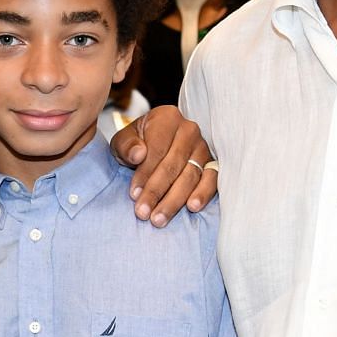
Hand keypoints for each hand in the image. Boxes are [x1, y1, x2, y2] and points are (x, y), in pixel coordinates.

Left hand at [111, 106, 214, 226]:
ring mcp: (203, 147)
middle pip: (173, 164)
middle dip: (156, 192)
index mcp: (166, 118)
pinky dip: (203, 194)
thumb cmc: (137, 144)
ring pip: (191, 175)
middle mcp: (189, 129)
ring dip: (174, 200)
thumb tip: (138, 154)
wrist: (154, 146)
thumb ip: (126, 145)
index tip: (133, 195)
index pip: (157, 149)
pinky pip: (212, 180)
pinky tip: (192, 207)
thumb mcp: (123, 141)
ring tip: (159, 219)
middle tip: (143, 213)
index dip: (144, 174)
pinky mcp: (213, 163)